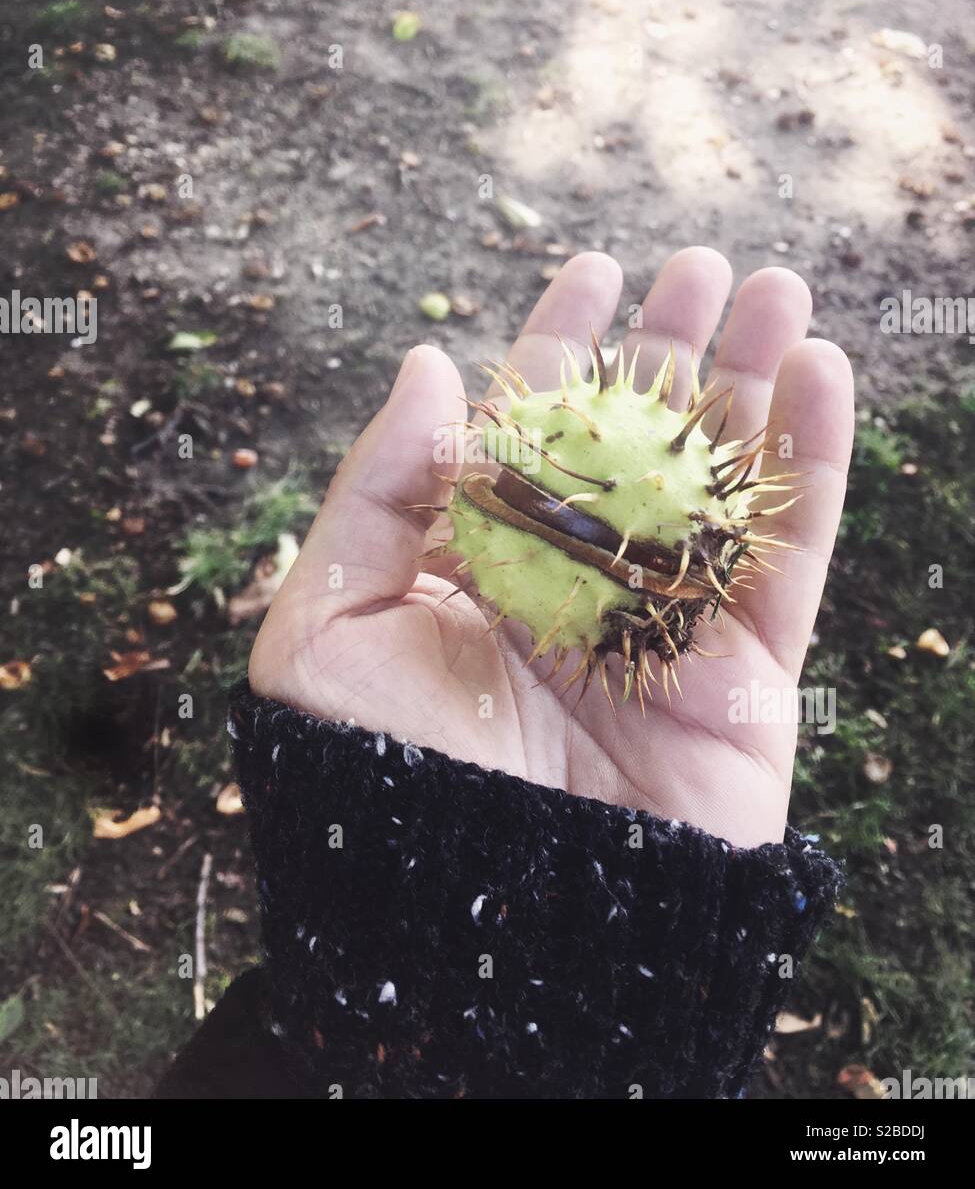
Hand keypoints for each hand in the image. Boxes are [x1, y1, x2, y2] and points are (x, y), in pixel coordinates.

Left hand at [250, 248, 853, 846]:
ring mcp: (663, 624)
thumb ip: (372, 494)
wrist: (483, 929)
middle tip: (703, 264)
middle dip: (670, 349)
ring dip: (755, 381)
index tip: (592, 270)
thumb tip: (429, 364)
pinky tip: (823, 375)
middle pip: (636, 441)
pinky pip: (788, 555)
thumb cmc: (384, 787)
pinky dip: (814, 465)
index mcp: (479, 566)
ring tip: (782, 288)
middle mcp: (575, 584)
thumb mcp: (325, 633)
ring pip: (721, 480)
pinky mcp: (740, 672)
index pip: (529, 433)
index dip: (561, 347)